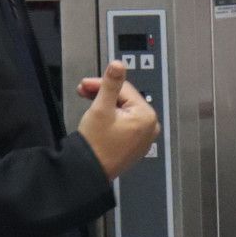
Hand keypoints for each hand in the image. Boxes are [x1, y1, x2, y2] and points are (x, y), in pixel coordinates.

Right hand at [76, 60, 158, 180]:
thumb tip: (118, 64)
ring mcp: (143, 137)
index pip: (124, 89)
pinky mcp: (134, 144)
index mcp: (147, 116)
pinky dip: (111, 117)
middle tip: (84, 91)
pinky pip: (124, 123)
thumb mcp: (102, 108)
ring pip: (123, 110)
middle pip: (125, 99)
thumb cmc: (96, 145)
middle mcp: (150, 127)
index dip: (102, 84)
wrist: (88, 172)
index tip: (86, 83)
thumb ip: (111, 84)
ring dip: (105, 104)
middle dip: (103, 93)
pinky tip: (98, 116)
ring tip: (88, 104)